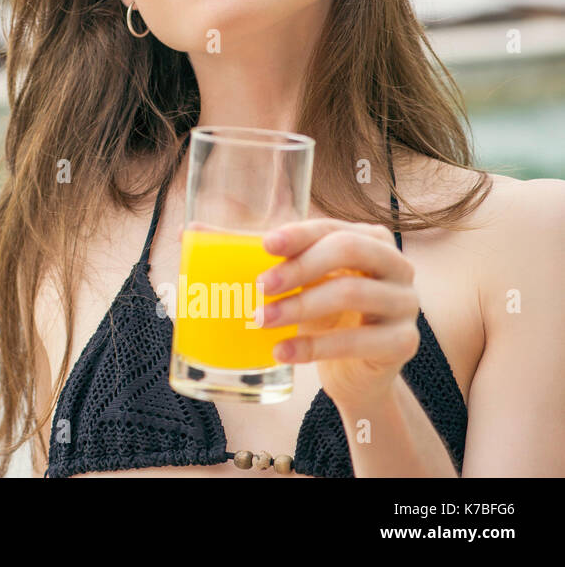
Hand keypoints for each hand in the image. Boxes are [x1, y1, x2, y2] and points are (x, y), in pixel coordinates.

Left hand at [255, 219, 420, 408]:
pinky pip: (358, 340)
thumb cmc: (324, 316)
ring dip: (300, 306)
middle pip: (348, 250)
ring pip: (352, 293)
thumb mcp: (298, 283)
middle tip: (260, 286)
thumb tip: (194, 230)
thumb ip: (259, 257)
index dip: (298, 233)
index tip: (265, 245)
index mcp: (370, 240)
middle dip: (300, 266)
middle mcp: (396, 265)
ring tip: (261, 320)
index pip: (332, 227)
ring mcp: (405, 303)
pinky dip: (314, 347)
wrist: (354, 373)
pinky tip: (281, 352)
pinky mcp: (404, 342)